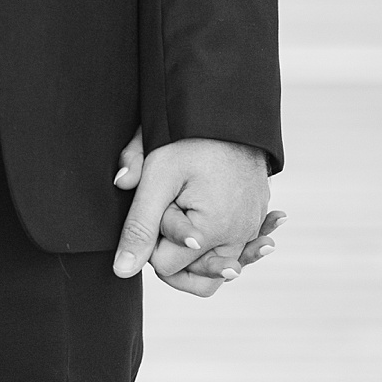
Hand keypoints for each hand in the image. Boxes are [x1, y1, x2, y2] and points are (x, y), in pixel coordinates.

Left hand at [111, 131, 277, 296]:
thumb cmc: (191, 137)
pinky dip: (222, 241)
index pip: (164, 266)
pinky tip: (210, 227)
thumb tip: (122, 271)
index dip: (153, 237)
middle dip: (175, 249)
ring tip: (183, 213)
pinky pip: (238, 246)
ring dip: (197, 250)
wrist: (228, 106)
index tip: (159, 203)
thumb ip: (139, 227)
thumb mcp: (157, 177)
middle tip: (171, 209)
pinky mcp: (258, 215)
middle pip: (194, 275)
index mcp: (216, 231)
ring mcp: (252, 226)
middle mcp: (241, 235)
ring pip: (216, 265)